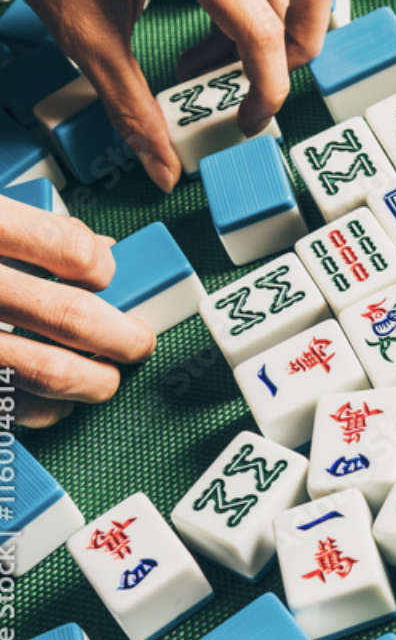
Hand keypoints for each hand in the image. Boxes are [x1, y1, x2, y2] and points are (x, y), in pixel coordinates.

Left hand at [0, 0, 338, 191]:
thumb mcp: (82, 30)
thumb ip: (131, 104)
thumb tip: (162, 168)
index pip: (261, 29)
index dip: (267, 89)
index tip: (248, 120)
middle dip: (304, 41)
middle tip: (268, 78)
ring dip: (266, 22)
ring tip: (208, 63)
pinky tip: (200, 27)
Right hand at [0, 197, 153, 426]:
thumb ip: (32, 229)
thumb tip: (100, 253)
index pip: (70, 250)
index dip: (102, 267)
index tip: (106, 275)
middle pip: (71, 317)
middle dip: (122, 337)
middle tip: (139, 342)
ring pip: (47, 371)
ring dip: (93, 381)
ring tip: (107, 377)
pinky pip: (12, 406)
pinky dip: (44, 410)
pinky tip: (54, 400)